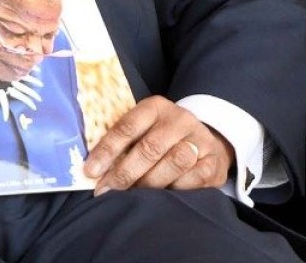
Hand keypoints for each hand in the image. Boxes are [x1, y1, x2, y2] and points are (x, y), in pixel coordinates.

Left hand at [84, 96, 233, 193]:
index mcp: (156, 107)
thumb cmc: (162, 139)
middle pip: (150, 148)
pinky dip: (175, 190)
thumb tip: (92, 170)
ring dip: (149, 184)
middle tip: (106, 191)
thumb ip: (122, 143)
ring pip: (174, 163)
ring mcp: (200, 140)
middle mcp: (180, 120)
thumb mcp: (143, 130)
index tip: (91, 172)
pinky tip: (163, 197)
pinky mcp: (214, 162)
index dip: (107, 150)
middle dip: (124, 173)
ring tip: (133, 197)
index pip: (128, 126)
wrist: (204, 142)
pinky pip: (193, 181)